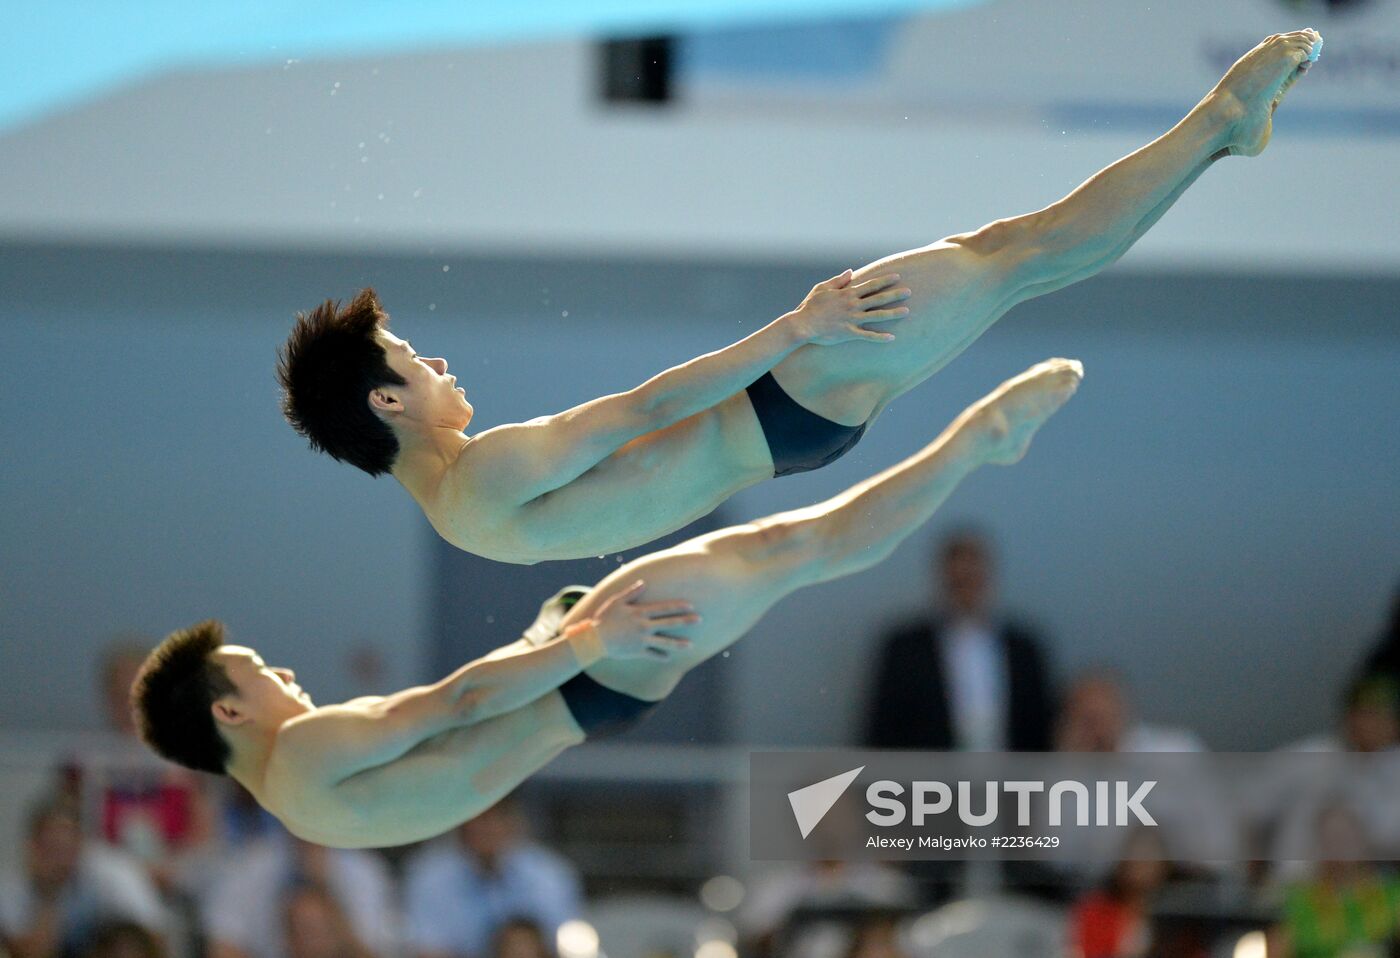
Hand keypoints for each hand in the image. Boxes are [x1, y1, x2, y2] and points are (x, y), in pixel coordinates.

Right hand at [583, 580, 699, 659]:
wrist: (595, 639)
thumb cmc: (604, 618)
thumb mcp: (616, 601)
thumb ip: (631, 592)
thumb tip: (643, 582)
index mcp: (640, 612)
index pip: (664, 608)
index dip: (678, 606)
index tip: (691, 606)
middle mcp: (644, 626)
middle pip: (669, 623)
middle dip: (686, 621)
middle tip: (700, 620)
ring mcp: (642, 639)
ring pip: (665, 641)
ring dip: (679, 643)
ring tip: (691, 645)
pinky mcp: (637, 651)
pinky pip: (652, 654)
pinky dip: (661, 656)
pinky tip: (669, 658)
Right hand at [785, 270, 910, 345]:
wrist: (802, 324)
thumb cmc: (810, 306)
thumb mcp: (822, 288)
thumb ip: (838, 280)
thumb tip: (851, 272)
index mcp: (847, 294)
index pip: (870, 285)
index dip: (885, 280)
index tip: (898, 277)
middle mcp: (853, 305)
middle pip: (878, 298)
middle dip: (895, 294)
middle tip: (910, 291)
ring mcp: (852, 319)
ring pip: (877, 315)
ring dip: (893, 313)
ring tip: (907, 311)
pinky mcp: (849, 333)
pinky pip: (867, 336)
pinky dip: (880, 337)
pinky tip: (892, 338)